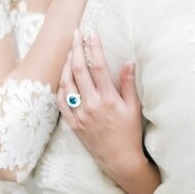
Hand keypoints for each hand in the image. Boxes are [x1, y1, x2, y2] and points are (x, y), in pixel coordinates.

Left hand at [57, 30, 146, 182]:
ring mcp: (79, 114)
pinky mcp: (72, 123)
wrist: (119, 159)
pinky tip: (63, 77)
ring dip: (66, 64)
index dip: (94, 47)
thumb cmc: (130, 132)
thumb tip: (128, 61)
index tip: (92, 33)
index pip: (98, 66)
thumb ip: (128, 84)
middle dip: (76, 49)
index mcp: (108, 98)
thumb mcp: (134, 107)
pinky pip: (61, 102)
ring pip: (66, 83)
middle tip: (76, 34)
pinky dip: (60, 86)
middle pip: (79, 70)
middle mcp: (91, 104)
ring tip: (70, 51)